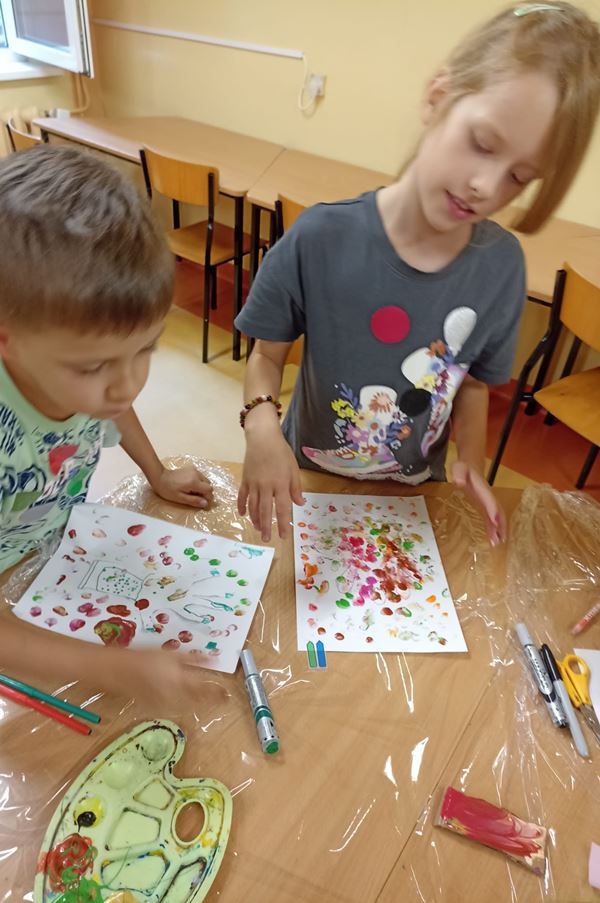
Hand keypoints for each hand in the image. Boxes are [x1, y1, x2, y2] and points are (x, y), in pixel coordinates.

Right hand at [104, 646, 218, 709]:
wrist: (119, 672)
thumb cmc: (147, 658)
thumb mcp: (172, 654)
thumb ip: (193, 659)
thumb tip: (213, 660)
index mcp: (179, 680)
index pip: (204, 690)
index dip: (217, 693)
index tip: (228, 694)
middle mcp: (174, 695)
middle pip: (198, 701)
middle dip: (211, 700)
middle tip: (223, 697)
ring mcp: (165, 703)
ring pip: (188, 705)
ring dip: (199, 702)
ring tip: (209, 698)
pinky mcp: (156, 707)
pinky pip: (175, 707)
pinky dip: (184, 703)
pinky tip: (186, 698)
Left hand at [151, 465, 212, 508]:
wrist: (160, 477)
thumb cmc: (168, 490)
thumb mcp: (180, 498)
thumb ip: (194, 501)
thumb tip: (206, 504)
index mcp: (194, 482)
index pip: (209, 490)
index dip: (208, 497)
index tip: (202, 502)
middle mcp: (196, 474)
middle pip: (208, 485)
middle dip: (205, 492)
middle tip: (195, 497)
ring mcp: (194, 470)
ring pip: (205, 480)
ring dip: (202, 487)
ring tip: (192, 491)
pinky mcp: (191, 469)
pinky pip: (200, 477)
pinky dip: (198, 482)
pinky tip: (189, 485)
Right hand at [238, 434, 303, 541]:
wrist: (262, 438)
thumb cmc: (281, 452)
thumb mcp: (293, 468)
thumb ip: (296, 487)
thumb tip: (299, 504)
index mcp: (281, 484)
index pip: (283, 508)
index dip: (283, 524)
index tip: (283, 536)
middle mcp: (266, 486)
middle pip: (266, 511)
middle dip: (266, 527)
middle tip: (266, 539)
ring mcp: (253, 484)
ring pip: (253, 506)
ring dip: (255, 519)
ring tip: (257, 529)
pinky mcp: (245, 480)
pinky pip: (242, 496)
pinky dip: (242, 506)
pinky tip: (244, 515)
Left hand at [451, 460, 506, 545]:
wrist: (470, 467)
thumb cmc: (463, 468)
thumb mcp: (459, 468)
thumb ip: (459, 473)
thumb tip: (458, 481)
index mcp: (482, 488)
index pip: (489, 499)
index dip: (492, 509)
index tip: (494, 521)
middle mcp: (488, 497)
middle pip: (498, 510)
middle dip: (500, 524)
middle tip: (500, 539)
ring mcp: (488, 503)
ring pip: (497, 517)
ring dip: (498, 530)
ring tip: (498, 543)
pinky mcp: (484, 507)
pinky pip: (491, 519)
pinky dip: (493, 529)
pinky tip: (493, 540)